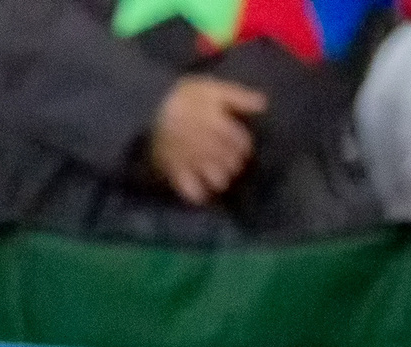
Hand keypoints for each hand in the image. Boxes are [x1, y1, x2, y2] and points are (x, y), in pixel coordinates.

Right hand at [150, 76, 266, 206]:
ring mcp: (192, 161)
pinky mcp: (176, 171)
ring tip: (218, 174)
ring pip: (218, 179)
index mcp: (219, 125)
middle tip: (230, 162)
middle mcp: (208, 146)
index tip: (242, 147)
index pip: (241, 143)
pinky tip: (202, 192)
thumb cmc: (183, 97)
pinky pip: (191, 190)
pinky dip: (199, 194)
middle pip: (232, 164)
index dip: (244, 146)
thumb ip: (238, 97)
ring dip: (222, 178)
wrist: (147, 109)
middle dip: (235, 164)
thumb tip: (263, 105)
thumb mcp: (212, 88)